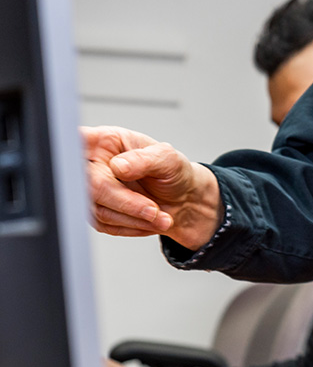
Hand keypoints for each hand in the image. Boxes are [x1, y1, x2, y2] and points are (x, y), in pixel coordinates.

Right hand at [82, 125, 221, 249]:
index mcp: (106, 141)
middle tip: (153, 209)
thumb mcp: (168, 159)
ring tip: (160, 218)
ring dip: (133, 218)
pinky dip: (131, 227)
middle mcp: (94, 164)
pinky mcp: (97, 211)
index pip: (79, 140)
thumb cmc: (173, 172)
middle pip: (88, 184)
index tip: (98, 165)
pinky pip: (104, 224)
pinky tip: (149, 222)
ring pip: (97, 209)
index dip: (75, 150)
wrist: (182, 200)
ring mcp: (92, 189)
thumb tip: (118, 166)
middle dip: (124, 201)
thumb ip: (144, 159)